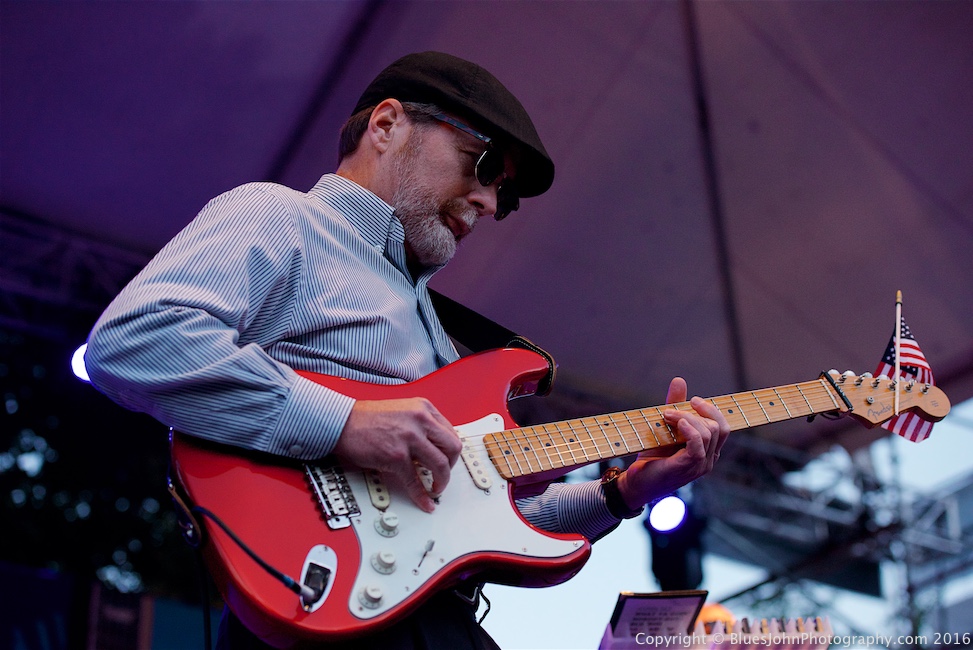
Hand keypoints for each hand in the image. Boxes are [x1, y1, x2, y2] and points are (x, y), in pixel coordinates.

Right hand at [333, 398, 461, 512]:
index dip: (450, 451)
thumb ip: (420, 424)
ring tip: (436, 488)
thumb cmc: (366, 419)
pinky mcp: (397, 457)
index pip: (450, 432)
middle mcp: (420, 420)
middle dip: (451, 465)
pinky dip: (422, 496)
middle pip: (452, 448)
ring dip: (442, 481)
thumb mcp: (402, 411)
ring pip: (440, 465)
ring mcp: (410, 438)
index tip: (448, 460)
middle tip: (444, 474)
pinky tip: (425, 502)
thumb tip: (434, 447)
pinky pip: (416, 481)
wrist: (342, 422)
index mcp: (423, 408)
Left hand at [616, 377, 728, 510]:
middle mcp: (708, 460)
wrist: (636, 482)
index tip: (694, 400)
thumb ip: (675, 406)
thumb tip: (680, 380)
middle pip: (719, 427)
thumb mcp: (665, 428)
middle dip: (698, 412)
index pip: (724, 427)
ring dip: (687, 418)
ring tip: (667, 415)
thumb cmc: (652, 458)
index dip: (712, 410)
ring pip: (709, 433)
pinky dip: (689, 429)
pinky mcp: (687, 467)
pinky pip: (698, 444)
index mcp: (707, 451)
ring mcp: (700, 466)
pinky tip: (677, 423)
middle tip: (673, 408)